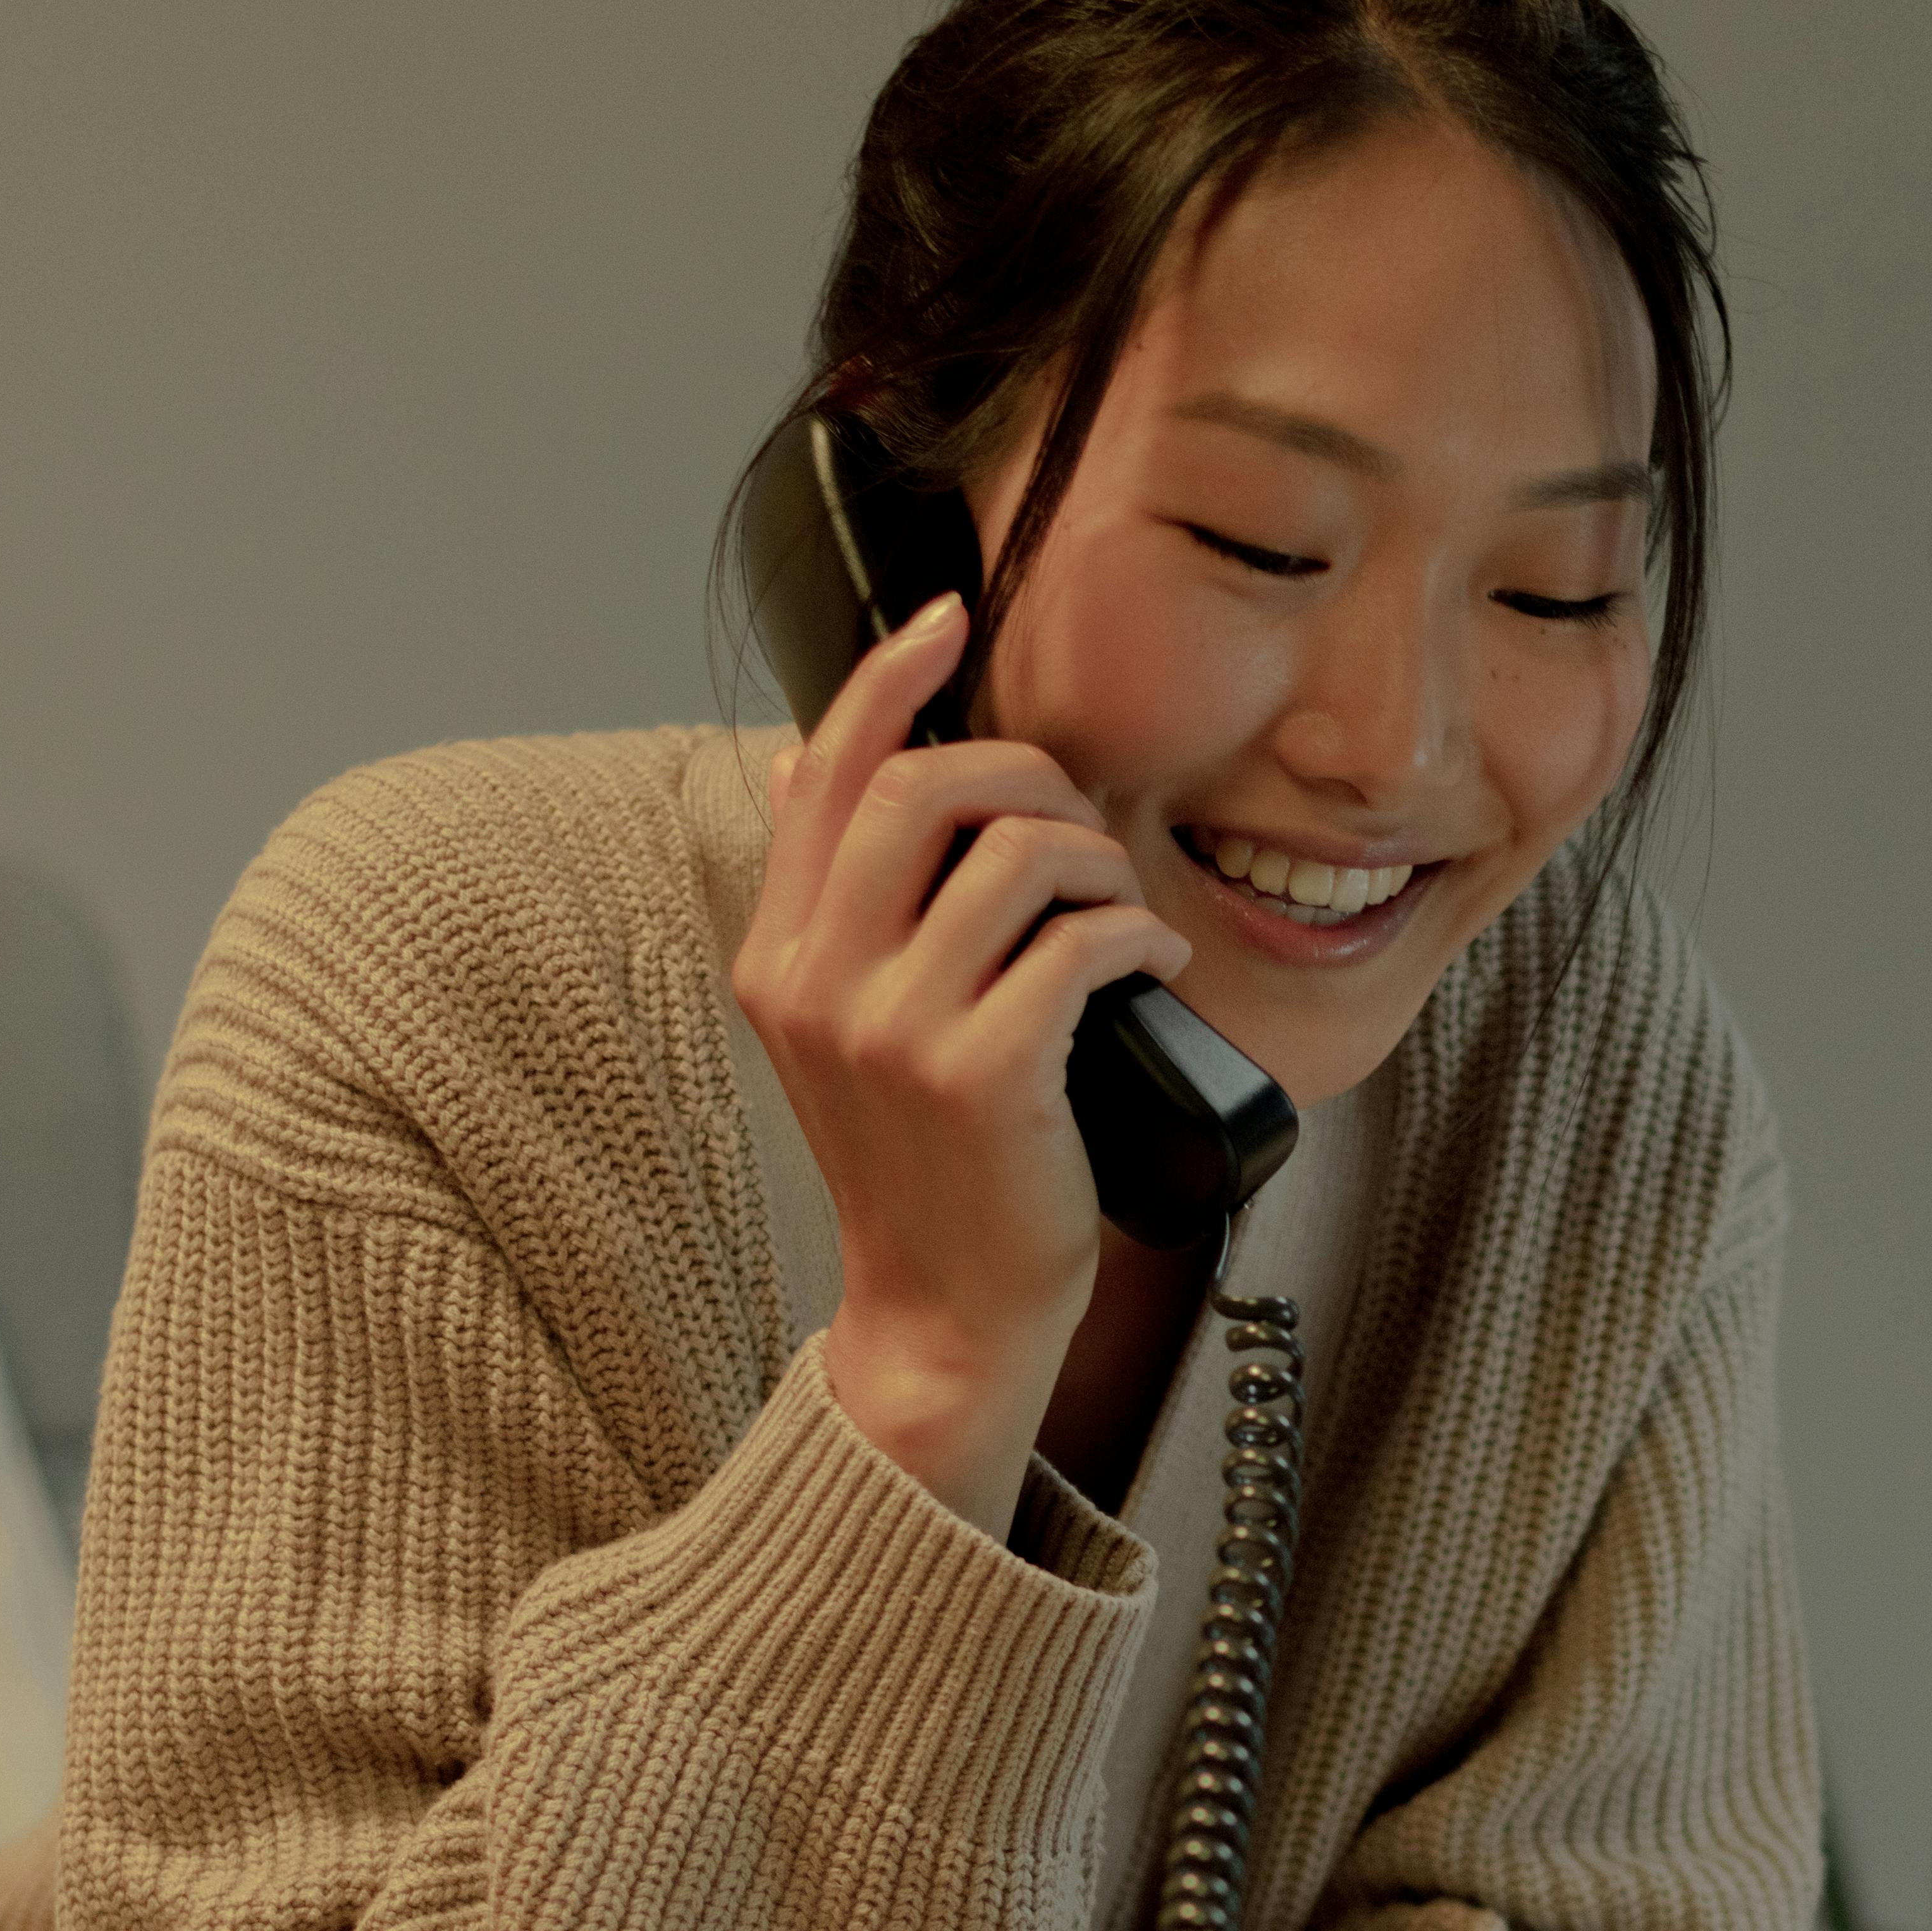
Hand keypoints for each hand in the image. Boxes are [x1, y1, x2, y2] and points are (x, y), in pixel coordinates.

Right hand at [739, 593, 1193, 1532]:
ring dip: (1096, 861)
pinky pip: (1080, 943)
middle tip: (1081, 826)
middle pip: (923, 788)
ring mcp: (895, 1030)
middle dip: (1027, 775)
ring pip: (1014, 855)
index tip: (947, 621)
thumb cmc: (924, 1159)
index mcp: (780, 956)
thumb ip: (831, 897)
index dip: (890, 680)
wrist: (942, 1308)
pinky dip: (1136, 934)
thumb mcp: (845, 1022)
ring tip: (1119, 910)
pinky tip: (1151, 961)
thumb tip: (812, 758)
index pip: (827, 773)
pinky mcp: (981, 1075)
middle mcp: (819, 983)